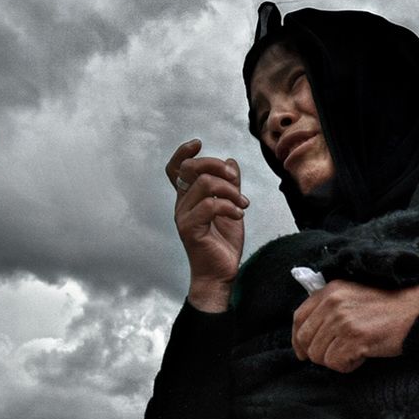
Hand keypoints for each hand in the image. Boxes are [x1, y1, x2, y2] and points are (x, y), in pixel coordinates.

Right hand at [165, 138, 245, 308]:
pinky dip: (229, 207)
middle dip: (216, 166)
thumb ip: (230, 186)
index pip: (175, 169)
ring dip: (230, 190)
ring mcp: (184, 217)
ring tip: (242, 205)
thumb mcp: (231, 209)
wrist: (221, 275)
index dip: (183, 153)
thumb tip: (231, 162)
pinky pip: (210, 206)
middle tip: (235, 180)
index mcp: (189, 198)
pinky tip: (239, 216)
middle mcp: (182, 205)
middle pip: (191, 168)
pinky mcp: (190, 229)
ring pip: (204, 184)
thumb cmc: (223, 245)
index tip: (198, 144)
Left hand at [292, 280, 418, 371]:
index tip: (303, 352)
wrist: (416, 311)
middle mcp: (333, 304)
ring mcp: (343, 321)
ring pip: (320, 356)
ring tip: (356, 352)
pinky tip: (362, 356)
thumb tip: (309, 334)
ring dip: (337, 360)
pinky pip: (337, 364)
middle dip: (318, 354)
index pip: (299, 317)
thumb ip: (330, 307)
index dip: (297, 339)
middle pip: (307, 340)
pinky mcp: (354, 339)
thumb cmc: (388, 307)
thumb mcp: (353, 295)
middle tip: (337, 355)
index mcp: (330, 291)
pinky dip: (349, 366)